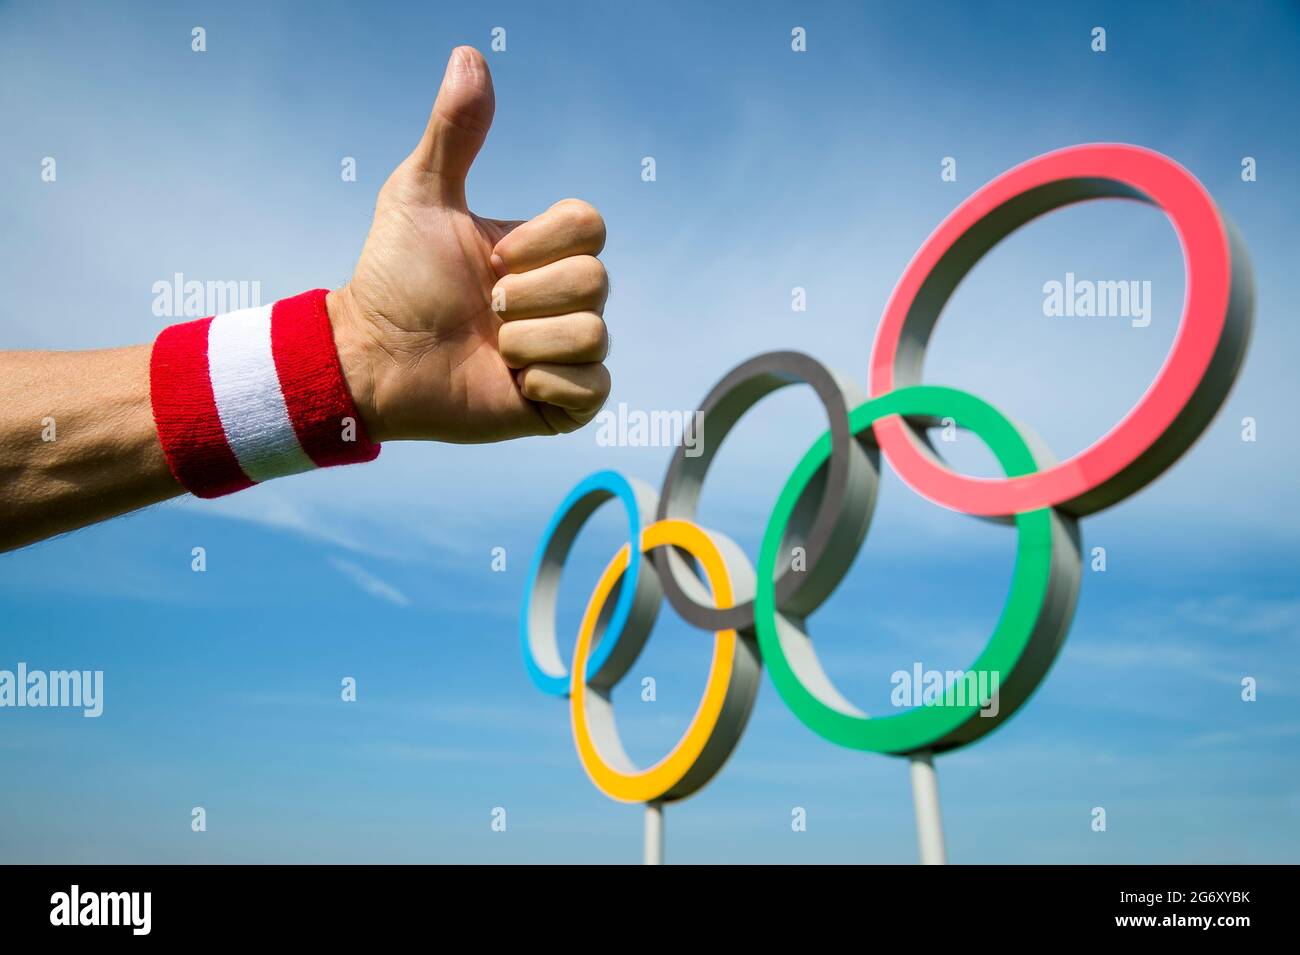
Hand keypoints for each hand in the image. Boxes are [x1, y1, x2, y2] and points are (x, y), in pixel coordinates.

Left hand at [327, 46, 610, 442]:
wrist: (373, 360)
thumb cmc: (393, 279)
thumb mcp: (421, 195)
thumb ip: (453, 132)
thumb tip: (469, 53)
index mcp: (541, 250)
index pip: (591, 224)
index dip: (542, 242)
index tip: (490, 260)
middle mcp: (561, 299)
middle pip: (597, 281)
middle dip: (527, 296)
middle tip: (483, 310)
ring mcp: (565, 353)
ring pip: (594, 335)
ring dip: (527, 343)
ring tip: (488, 350)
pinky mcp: (563, 405)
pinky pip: (593, 388)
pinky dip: (546, 385)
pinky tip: (509, 385)